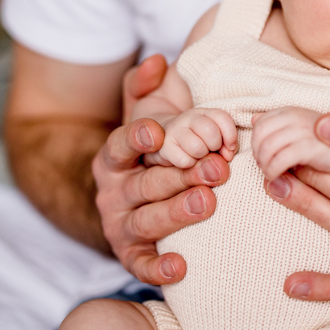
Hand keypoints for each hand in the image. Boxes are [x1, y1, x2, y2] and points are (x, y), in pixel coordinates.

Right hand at [92, 54, 229, 285]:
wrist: (126, 200)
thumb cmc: (148, 151)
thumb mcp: (142, 111)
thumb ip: (145, 84)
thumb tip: (157, 60)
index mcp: (113, 155)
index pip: (120, 144)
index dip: (136, 137)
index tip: (157, 131)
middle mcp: (113, 190)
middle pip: (144, 184)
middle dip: (179, 177)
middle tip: (216, 170)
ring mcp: (120, 223)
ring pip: (146, 221)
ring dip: (176, 213)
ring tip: (208, 203)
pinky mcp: (131, 254)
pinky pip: (142, 264)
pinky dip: (159, 268)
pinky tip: (182, 266)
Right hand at [144, 107, 237, 167]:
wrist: (163, 142)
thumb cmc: (196, 144)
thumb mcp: (214, 141)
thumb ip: (225, 147)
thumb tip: (226, 160)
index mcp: (204, 113)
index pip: (223, 117)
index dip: (230, 136)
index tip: (229, 151)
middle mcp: (189, 118)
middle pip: (210, 131)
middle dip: (215, 147)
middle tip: (210, 152)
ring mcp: (174, 130)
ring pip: (197, 147)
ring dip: (200, 157)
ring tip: (197, 157)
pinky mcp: (163, 146)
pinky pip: (184, 160)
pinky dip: (188, 165)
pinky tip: (185, 161)